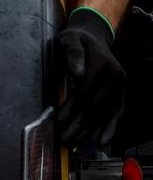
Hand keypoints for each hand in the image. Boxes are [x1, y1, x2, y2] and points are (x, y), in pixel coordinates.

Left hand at [57, 7, 124, 147]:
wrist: (93, 36)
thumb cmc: (77, 39)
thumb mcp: (70, 39)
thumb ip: (72, 53)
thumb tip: (78, 71)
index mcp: (102, 64)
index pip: (85, 91)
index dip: (73, 107)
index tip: (59, 120)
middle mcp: (115, 76)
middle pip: (95, 105)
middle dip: (79, 124)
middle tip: (64, 139)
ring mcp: (120, 86)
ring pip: (105, 112)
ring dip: (91, 130)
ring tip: (75, 143)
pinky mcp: (121, 92)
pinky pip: (118, 113)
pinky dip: (111, 128)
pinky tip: (103, 142)